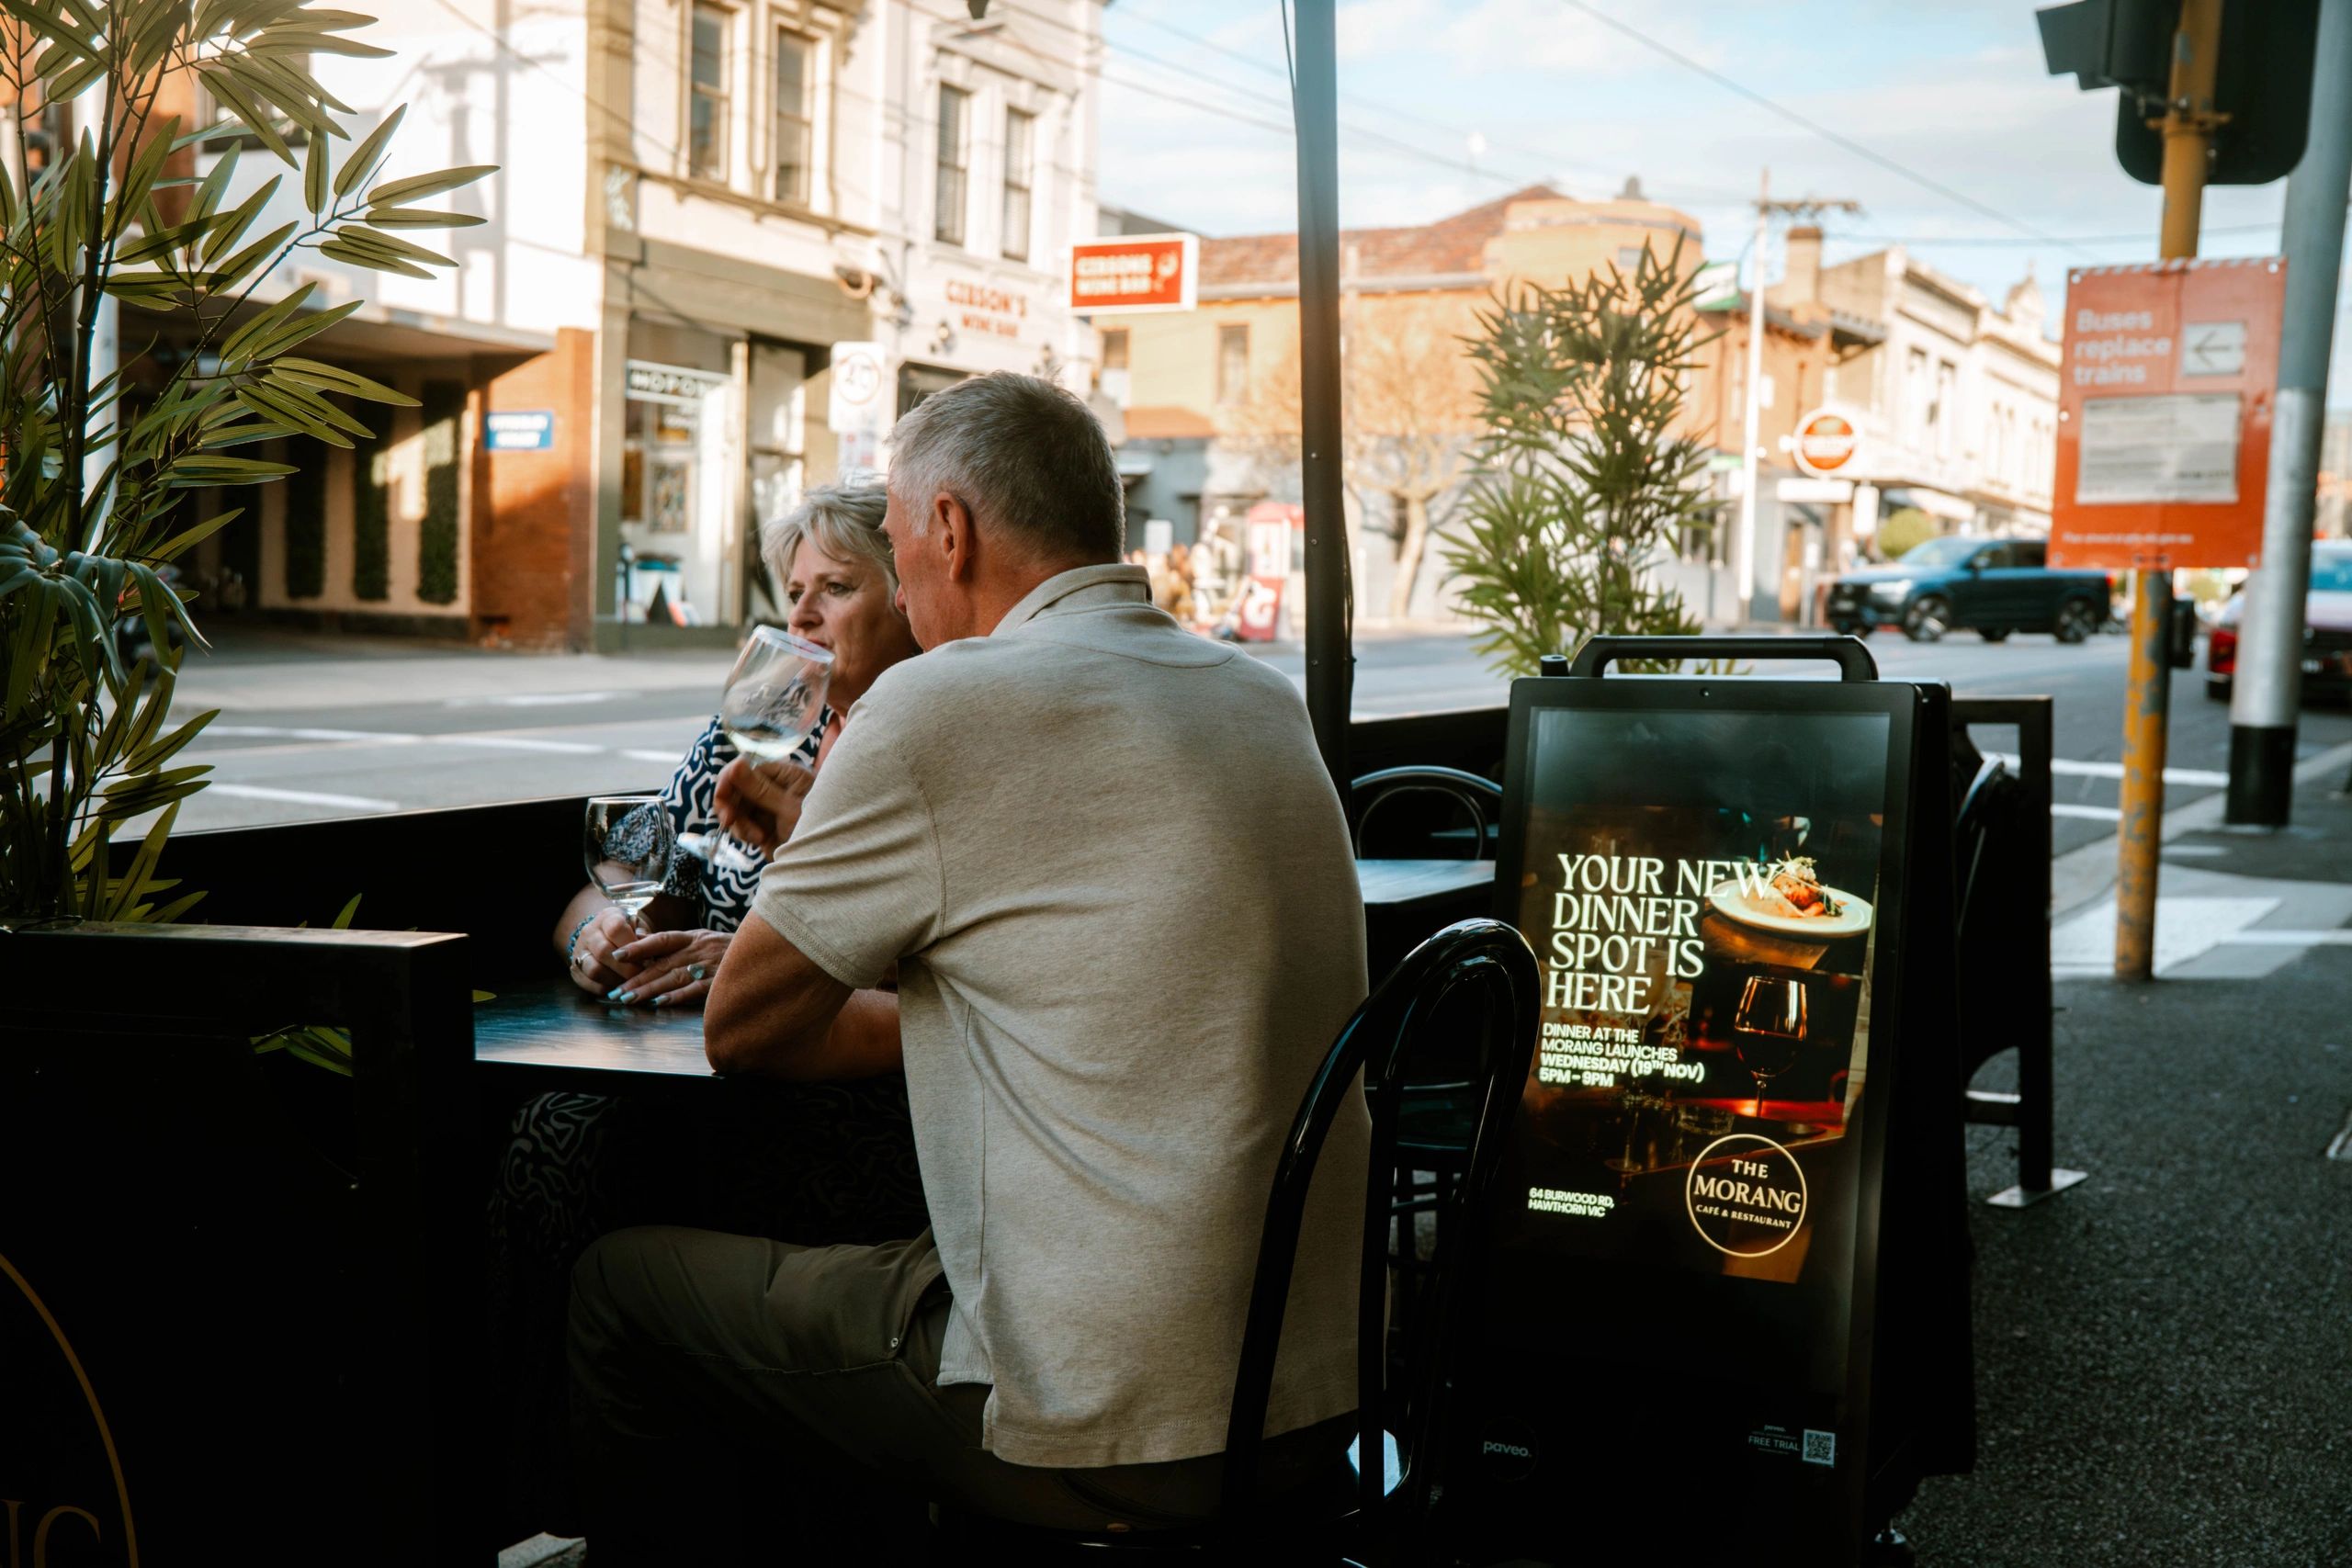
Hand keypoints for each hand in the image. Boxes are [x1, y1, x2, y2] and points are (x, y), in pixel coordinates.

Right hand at [566, 906, 639, 994]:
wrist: (602, 936)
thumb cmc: (627, 933)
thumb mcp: (638, 927)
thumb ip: (645, 938)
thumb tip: (651, 954)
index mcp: (607, 918)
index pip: (615, 928)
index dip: (631, 944)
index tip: (646, 956)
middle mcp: (589, 933)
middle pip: (603, 951)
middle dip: (626, 967)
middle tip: (641, 975)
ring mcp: (579, 951)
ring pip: (594, 969)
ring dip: (616, 979)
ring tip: (631, 982)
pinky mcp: (575, 970)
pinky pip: (589, 983)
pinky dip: (606, 988)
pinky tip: (619, 986)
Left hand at [608, 928, 732, 1007]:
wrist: (768, 950)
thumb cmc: (730, 949)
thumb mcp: (704, 939)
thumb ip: (677, 943)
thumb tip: (644, 942)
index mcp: (694, 937)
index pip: (662, 939)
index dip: (639, 946)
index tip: (618, 955)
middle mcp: (699, 949)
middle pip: (662, 964)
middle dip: (636, 978)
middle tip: (616, 991)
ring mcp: (710, 966)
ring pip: (673, 978)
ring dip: (649, 989)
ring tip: (629, 999)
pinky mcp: (721, 981)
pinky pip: (696, 990)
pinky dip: (678, 996)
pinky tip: (661, 1003)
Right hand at [713, 756, 815, 852]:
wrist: (824, 862)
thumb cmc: (817, 829)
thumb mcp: (788, 809)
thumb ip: (760, 789)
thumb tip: (736, 764)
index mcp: (785, 774)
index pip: (747, 768)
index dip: (730, 781)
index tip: (722, 797)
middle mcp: (774, 787)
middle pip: (737, 789)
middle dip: (732, 807)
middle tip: (728, 822)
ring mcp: (767, 807)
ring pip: (736, 808)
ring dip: (740, 824)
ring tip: (757, 838)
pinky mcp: (763, 825)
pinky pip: (742, 824)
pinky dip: (744, 833)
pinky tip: (759, 841)